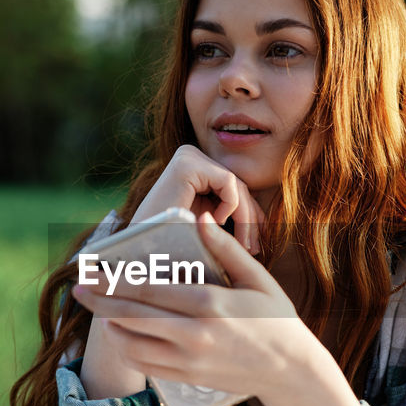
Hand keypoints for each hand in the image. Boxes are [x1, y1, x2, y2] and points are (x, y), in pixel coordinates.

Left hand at [70, 211, 315, 399]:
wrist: (289, 370)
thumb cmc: (275, 317)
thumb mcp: (256, 277)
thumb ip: (225, 248)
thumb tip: (199, 218)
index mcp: (210, 304)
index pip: (150, 289)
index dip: (116, 280)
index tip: (92, 270)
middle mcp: (194, 335)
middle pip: (132, 317)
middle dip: (100, 301)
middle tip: (77, 288)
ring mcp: (188, 360)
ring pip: (132, 344)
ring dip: (111, 326)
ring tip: (99, 309)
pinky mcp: (186, 377)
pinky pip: (144, 365)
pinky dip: (127, 348)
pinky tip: (121, 333)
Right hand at [130, 146, 265, 253]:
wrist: (141, 250)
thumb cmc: (172, 241)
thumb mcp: (206, 222)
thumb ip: (228, 213)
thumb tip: (263, 220)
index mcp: (193, 166)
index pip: (233, 187)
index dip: (250, 214)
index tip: (257, 243)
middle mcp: (190, 156)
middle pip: (236, 185)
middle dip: (250, 219)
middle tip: (256, 248)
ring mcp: (188, 156)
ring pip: (236, 186)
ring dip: (244, 218)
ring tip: (246, 246)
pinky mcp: (187, 164)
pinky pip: (228, 183)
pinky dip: (230, 206)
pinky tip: (216, 223)